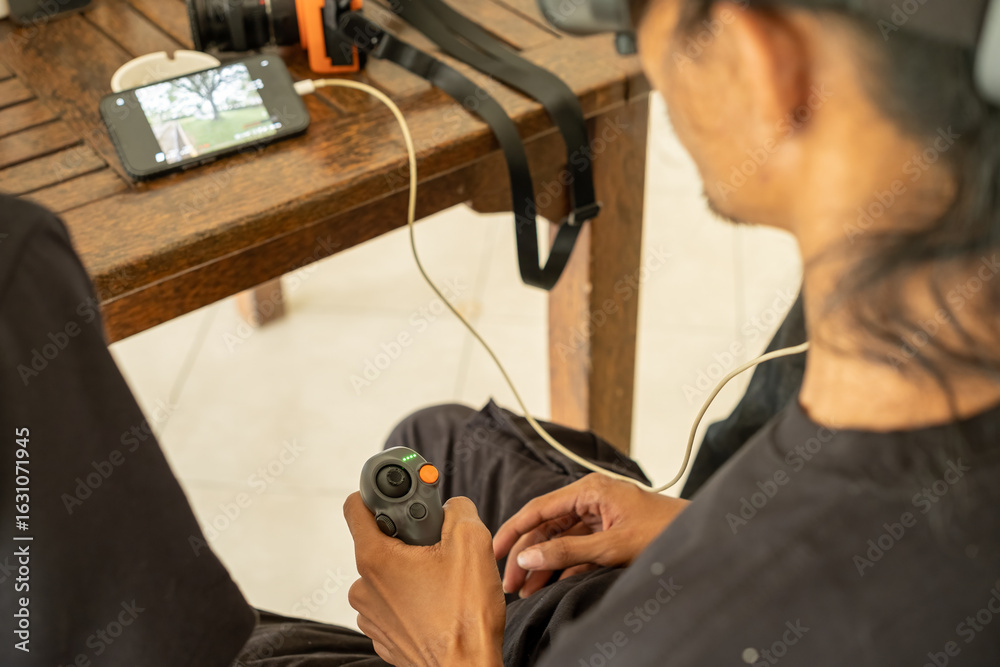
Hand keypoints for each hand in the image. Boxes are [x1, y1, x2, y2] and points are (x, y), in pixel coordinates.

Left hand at [344, 492, 505, 666]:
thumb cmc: (465, 615)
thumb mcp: (472, 541)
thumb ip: (458, 509)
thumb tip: (452, 507)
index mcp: (375, 558)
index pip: (356, 506)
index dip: (380, 492)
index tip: (404, 493)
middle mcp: (364, 585)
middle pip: (381, 540)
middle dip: (410, 535)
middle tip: (439, 543)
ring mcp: (372, 613)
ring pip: (390, 572)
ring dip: (413, 568)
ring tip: (444, 580)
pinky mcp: (384, 633)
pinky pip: (395, 600)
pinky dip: (414, 595)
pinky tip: (439, 603)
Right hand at [493, 474, 688, 596]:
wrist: (701, 537)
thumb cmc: (664, 531)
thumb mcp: (612, 546)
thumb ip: (568, 551)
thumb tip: (528, 556)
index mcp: (589, 490)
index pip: (538, 509)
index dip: (513, 531)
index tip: (493, 552)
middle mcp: (589, 499)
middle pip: (545, 527)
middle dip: (526, 554)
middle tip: (509, 583)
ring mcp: (598, 516)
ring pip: (558, 540)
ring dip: (542, 564)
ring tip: (525, 591)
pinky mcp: (607, 533)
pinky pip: (575, 549)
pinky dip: (562, 566)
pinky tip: (548, 584)